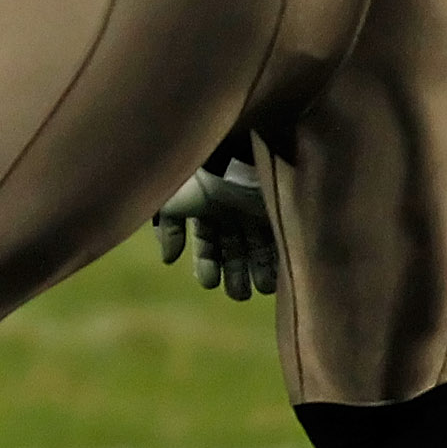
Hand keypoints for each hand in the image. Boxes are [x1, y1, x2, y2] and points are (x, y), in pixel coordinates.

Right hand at [155, 156, 276, 300]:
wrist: (230, 151)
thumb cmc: (196, 174)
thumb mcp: (171, 201)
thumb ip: (167, 230)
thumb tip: (169, 260)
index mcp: (206, 210)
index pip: (207, 245)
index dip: (208, 266)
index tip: (210, 284)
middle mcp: (230, 213)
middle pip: (233, 251)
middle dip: (235, 275)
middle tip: (239, 296)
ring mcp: (254, 211)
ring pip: (256, 248)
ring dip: (258, 271)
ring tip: (259, 290)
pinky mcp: (276, 208)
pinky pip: (277, 238)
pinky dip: (276, 257)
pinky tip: (278, 273)